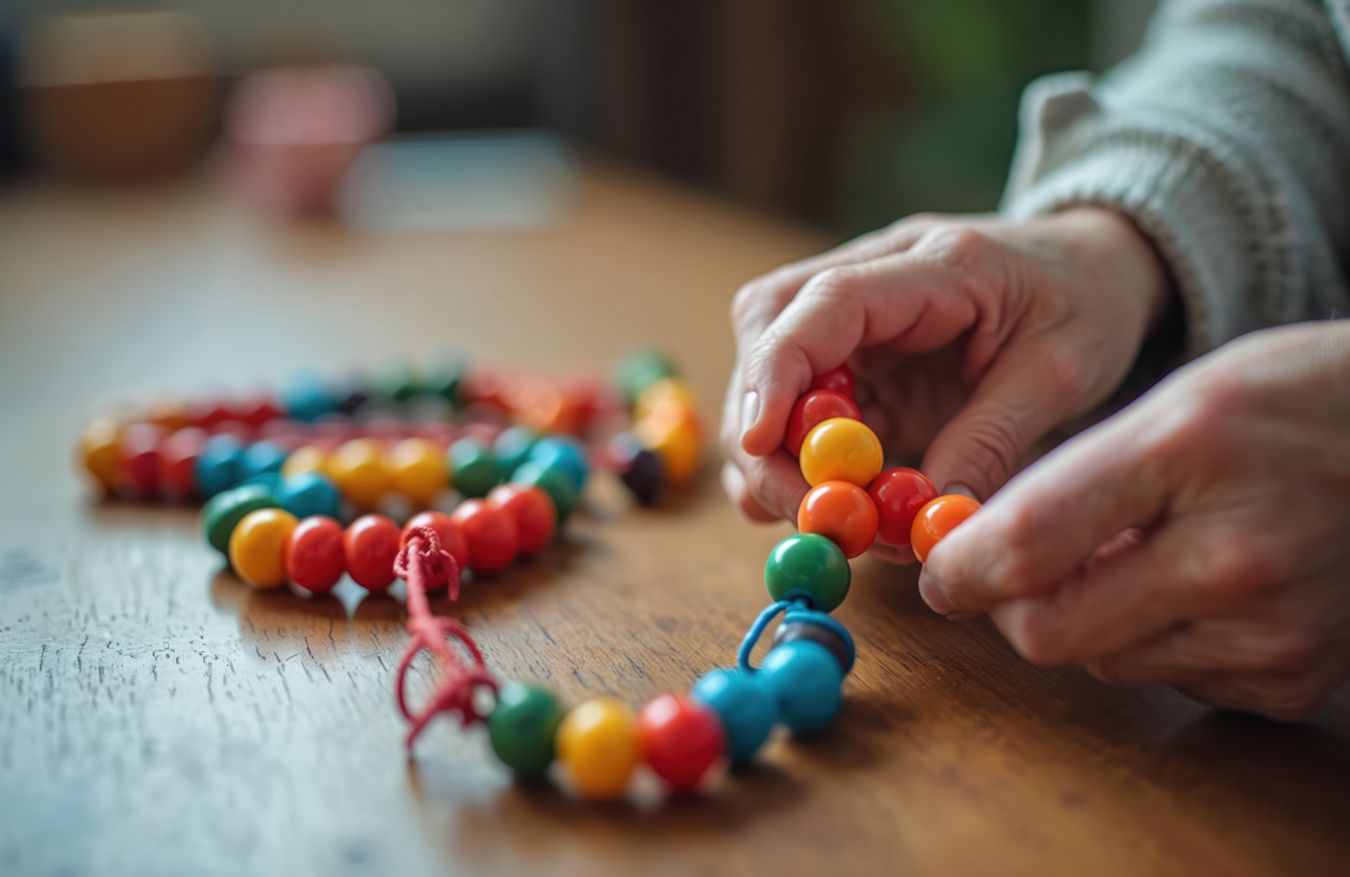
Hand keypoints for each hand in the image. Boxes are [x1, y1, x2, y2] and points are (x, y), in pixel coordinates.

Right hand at [721, 208, 1168, 557]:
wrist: (1093, 266)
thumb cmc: (1087, 303)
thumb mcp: (1062, 373)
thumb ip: (991, 441)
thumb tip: (923, 522)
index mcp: (934, 263)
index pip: (825, 301)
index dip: (778, 370)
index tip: (756, 443)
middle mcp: (873, 276)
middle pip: (769, 332)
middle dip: (763, 428)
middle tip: (796, 510)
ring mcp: (856, 318)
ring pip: (770, 372)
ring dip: (776, 453)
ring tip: (828, 520)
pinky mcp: (855, 359)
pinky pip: (800, 407)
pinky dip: (795, 461)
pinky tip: (819, 503)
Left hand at [921, 321, 1349, 719]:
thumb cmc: (1296, 401)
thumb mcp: (1180, 398)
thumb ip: (1078, 477)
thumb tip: (982, 550)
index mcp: (1190, 453)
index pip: (1027, 543)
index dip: (960, 567)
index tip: (941, 569)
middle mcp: (1234, 555)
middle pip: (1050, 632)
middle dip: (1013, 605)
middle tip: (1016, 569)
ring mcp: (1273, 631)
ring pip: (1103, 661)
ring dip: (1091, 620)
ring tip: (1143, 554)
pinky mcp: (1295, 681)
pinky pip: (1171, 679)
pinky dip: (1158, 641)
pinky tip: (1199, 585)